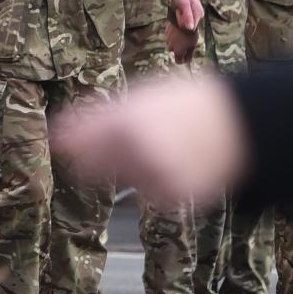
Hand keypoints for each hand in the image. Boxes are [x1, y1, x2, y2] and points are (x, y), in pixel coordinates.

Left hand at [53, 71, 248, 205]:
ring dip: (127, 167)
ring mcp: (153, 179)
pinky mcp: (171, 196)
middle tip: (114, 141)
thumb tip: (62, 128)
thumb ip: (102, 115)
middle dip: (92, 157)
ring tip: (154, 144)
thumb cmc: (185, 103)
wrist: (235, 124)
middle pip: (90, 167)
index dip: (64, 139)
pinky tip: (172, 159)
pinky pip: (147, 190)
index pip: (76, 140)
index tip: (57, 140)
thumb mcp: (141, 97)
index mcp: (124, 125)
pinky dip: (153, 179)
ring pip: (121, 179)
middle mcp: (135, 156)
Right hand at [166, 18, 199, 64]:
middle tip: (186, 44)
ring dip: (176, 42)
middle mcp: (171, 47)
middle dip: (179, 49)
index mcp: (178, 52)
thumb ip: (189, 54)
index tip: (187, 57)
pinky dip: (174, 35)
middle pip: (175, 51)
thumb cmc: (190, 34)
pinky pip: (170, 36)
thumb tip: (187, 60)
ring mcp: (168, 39)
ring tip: (183, 36)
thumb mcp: (193, 45)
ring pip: (172, 43)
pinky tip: (180, 31)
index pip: (178, 61)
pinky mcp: (166, 32)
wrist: (184, 20)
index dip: (183, 60)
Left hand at [170, 0, 203, 31]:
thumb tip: (190, 28)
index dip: (182, 22)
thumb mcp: (183, 4)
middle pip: (188, 26)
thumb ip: (187, 16)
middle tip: (179, 9)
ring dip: (180, 17)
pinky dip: (180, 15)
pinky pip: (185, 19)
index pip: (190, 27)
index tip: (179, 12)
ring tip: (179, 7)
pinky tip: (180, 8)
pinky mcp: (192, 13)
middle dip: (180, 19)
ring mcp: (196, 14)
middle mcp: (199, 15)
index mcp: (199, 13)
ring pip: (186, 23)